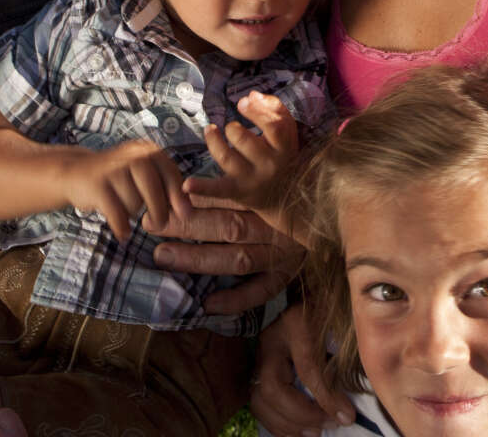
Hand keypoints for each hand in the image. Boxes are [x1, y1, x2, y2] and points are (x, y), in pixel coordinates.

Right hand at [67, 139, 188, 241]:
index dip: (179, 197)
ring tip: (123, 208)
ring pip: (134, 203)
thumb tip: (188, 212)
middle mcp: (133, 155)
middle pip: (154, 190)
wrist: (75, 172)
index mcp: (148, 151)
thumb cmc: (118, 179)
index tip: (186, 215)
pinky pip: (116, 213)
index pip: (171, 174)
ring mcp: (114, 168)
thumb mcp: (143, 175)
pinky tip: (123, 234)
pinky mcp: (97, 183)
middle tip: (156, 225)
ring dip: (131, 213)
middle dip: (158, 212)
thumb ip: (165, 188)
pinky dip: (121, 227)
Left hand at [150, 193, 303, 313]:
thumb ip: (238, 185)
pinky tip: (207, 303)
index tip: (164, 197)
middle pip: (227, 225)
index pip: (227, 197)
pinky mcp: (287, 276)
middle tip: (151, 225)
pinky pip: (260, 292)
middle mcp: (275, 226)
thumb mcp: (269, 184)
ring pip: (237, 258)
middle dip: (187, 225)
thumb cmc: (291, 198)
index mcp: (270, 198)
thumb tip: (190, 186)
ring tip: (164, 256)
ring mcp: (281, 254)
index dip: (196, 197)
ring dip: (198, 258)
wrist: (336, 218)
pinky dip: (235, 299)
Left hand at [185, 92, 297, 217]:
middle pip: (244, 139)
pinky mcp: (237, 191)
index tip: (242, 102)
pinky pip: (218, 189)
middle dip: (233, 128)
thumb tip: (252, 95)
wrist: (284, 194)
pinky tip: (187, 185)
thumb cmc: (281, 153)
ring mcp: (252, 179)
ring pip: (227, 156)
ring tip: (210, 130)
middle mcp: (270, 165)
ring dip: (214, 140)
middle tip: (232, 127)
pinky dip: (202, 188)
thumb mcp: (287, 131)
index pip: (274, 126)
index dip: (256, 111)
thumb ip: (273, 108)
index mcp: (285, 148)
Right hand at [249, 303, 354, 436]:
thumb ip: (348, 348)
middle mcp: (272, 338)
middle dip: (301, 414)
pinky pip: (258, 401)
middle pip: (273, 387)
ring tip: (315, 432)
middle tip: (329, 424)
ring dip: (287, 423)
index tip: (348, 416)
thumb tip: (363, 389)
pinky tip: (299, 430)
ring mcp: (260, 353)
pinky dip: (276, 422)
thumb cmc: (332, 304)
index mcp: (295, 322)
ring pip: (260, 398)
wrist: (308, 286)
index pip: (307, 368)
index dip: (327, 398)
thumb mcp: (341, 317)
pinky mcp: (258, 365)